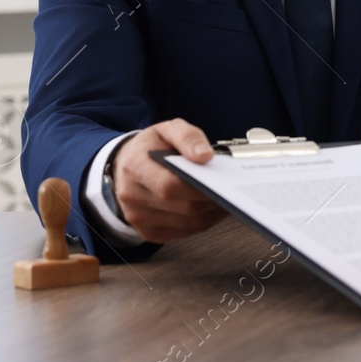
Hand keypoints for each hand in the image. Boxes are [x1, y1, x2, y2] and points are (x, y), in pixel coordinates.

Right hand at [113, 118, 227, 242]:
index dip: (200, 187)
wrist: (127, 165)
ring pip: (187, 223)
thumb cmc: (151, 147)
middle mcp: (131, 195)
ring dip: (211, 213)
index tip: (223, 182)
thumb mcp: (168, 129)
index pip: (170, 185)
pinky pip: (183, 232)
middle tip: (233, 192)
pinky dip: (202, 222)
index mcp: (134, 166)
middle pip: (182, 207)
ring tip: (227, 199)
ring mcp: (137, 217)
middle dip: (212, 200)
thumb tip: (205, 155)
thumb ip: (187, 137)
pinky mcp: (147, 231)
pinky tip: (212, 209)